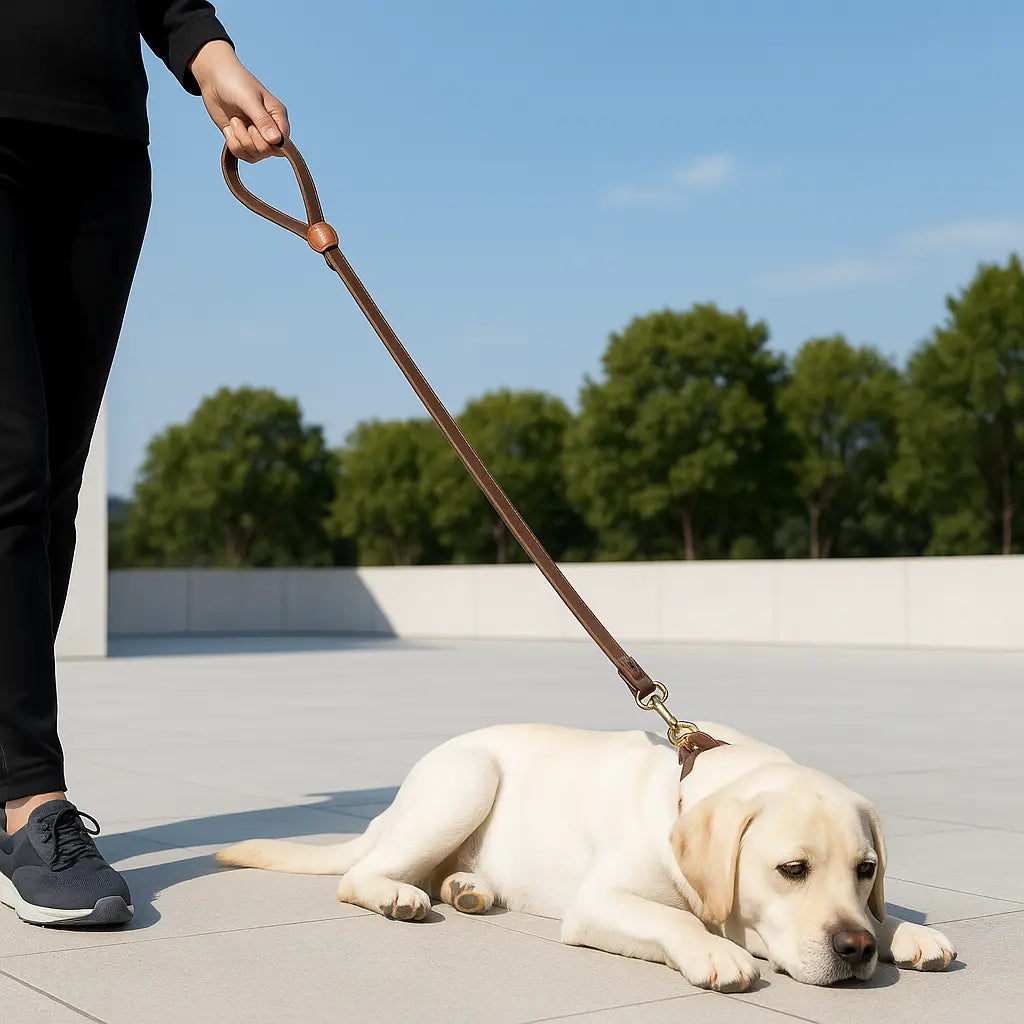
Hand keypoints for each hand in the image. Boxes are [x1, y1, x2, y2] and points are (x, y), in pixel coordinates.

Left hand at [190, 40, 289, 162]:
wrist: (213, 79)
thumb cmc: (235, 82)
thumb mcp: (249, 100)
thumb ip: (262, 120)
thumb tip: (276, 141)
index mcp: (278, 117)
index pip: (282, 143)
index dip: (267, 142)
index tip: (253, 127)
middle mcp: (270, 130)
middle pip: (267, 152)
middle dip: (249, 140)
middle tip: (240, 121)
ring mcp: (256, 136)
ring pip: (254, 156)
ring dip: (239, 140)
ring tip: (234, 121)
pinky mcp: (242, 140)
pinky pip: (241, 154)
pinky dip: (232, 143)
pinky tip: (229, 128)